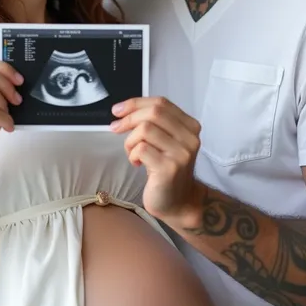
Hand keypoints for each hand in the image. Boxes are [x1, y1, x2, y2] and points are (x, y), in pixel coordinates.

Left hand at [110, 97, 201, 225]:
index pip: (161, 103)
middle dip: (129, 118)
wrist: (178, 202)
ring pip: (145, 130)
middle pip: (154, 113)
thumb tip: (122, 110)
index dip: (136, 103)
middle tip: (116, 128)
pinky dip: (132, 154)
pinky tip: (137, 163)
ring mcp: (181, 153)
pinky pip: (141, 149)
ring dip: (130, 141)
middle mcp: (190, 138)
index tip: (117, 110)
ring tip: (133, 153)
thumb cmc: (166, 169)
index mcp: (190, 126)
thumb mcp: (164, 141)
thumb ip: (152, 123)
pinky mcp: (169, 168)